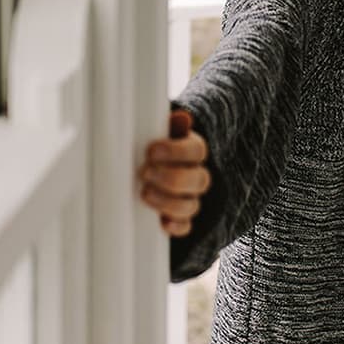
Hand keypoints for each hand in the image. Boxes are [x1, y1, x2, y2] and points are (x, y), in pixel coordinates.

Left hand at [138, 111, 209, 236]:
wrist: (149, 166)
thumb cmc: (151, 146)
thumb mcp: (158, 132)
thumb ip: (168, 126)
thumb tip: (182, 116)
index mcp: (193, 151)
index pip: (197, 151)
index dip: (176, 152)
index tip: (151, 151)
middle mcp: (196, 176)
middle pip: (199, 180)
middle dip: (171, 178)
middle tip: (144, 172)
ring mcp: (190, 199)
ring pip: (192, 205)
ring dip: (168, 201)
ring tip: (144, 193)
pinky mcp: (180, 219)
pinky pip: (186, 227)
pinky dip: (175, 226)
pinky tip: (162, 223)